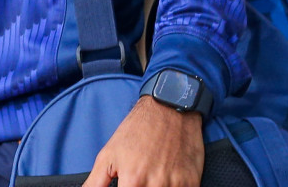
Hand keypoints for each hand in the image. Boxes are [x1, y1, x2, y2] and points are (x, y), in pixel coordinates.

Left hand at [81, 96, 203, 186]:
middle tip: (137, 182)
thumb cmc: (136, 130)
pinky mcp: (192, 183)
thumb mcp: (108, 154)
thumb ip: (95, 182)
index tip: (126, 186)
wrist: (169, 108)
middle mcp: (155, 185)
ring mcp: (176, 184)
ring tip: (151, 178)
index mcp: (132, 180)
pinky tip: (167, 179)